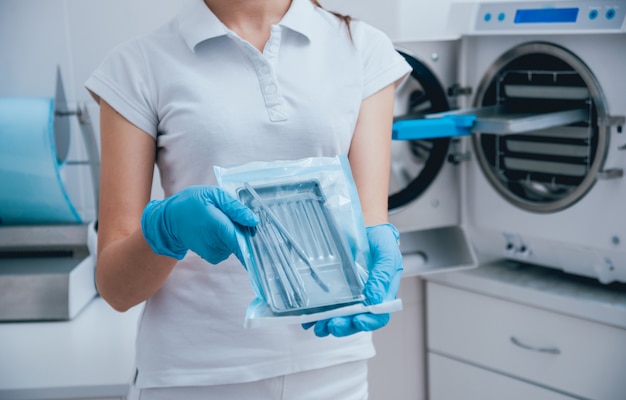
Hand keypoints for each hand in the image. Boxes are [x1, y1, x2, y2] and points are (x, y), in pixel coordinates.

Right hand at [141, 185, 258, 263]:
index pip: (244, 243)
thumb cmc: (191, 203)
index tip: (269, 247)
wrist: (169, 220)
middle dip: (246, 230)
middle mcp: (218, 245)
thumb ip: (234, 207)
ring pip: (237, 245)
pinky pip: (230, 248)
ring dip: (236, 234)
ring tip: (222, 221)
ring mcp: (216, 253)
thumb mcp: (213, 195)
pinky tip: (219, 229)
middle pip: (244, 241)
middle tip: (236, 217)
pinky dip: (229, 239)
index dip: (258, 245)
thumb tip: (254, 220)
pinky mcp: (214, 257)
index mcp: (219, 227)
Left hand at [303, 223, 402, 336]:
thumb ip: (382, 276)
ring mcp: (349, 295)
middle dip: (344, 326)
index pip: (378, 316)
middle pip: (356, 321)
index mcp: (382, 294)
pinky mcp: (334, 288)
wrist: (365, 227)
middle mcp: (365, 298)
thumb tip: (374, 299)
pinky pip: (324, 305)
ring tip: (318, 326)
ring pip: (339, 316)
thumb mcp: (386, 254)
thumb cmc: (381, 242)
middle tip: (332, 325)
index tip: (358, 320)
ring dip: (328, 324)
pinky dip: (315, 314)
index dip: (369, 322)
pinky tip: (308, 318)